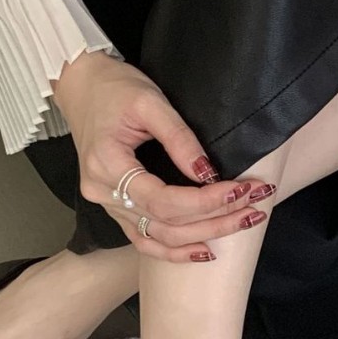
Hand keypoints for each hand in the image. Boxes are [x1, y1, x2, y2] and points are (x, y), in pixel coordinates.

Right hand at [50, 51, 273, 261]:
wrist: (82, 87)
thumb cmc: (115, 89)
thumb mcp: (150, 102)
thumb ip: (179, 138)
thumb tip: (208, 174)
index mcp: (107, 165)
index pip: (163, 199)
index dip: (206, 201)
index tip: (242, 190)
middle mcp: (103, 192)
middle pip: (165, 224)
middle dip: (216, 219)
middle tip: (255, 208)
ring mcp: (106, 205)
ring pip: (159, 237)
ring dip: (203, 236)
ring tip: (242, 223)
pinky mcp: (115, 208)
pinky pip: (144, 240)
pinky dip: (174, 250)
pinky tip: (204, 251)